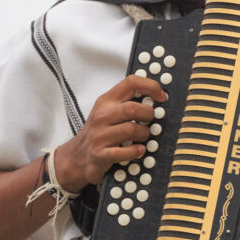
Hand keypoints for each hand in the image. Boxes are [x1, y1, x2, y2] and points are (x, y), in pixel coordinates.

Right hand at [54, 75, 166, 189]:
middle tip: (150, 121)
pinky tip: (139, 150)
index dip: (151, 86)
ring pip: (131, 129)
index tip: (162, 97)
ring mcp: (100, 135)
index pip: (131, 82)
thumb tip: (157, 97)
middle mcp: (102, 116)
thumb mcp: (108, 111)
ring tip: (143, 137)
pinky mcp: (100, 154)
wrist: (77, 157)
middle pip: (132, 108)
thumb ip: (127, 103)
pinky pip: (125, 152)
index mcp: (106, 101)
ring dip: (144, 134)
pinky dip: (136, 151)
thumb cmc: (99, 133)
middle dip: (148, 115)